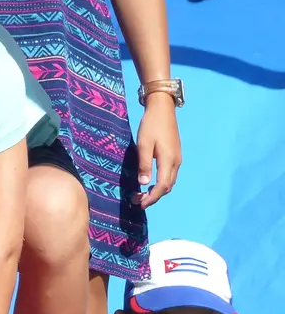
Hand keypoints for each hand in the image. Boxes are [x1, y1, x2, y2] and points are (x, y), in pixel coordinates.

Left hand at [134, 93, 181, 207]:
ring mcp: (177, 159)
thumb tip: (143, 183)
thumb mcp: (143, 144)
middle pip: (167, 187)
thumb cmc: (151, 125)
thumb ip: (144, 164)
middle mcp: (176, 162)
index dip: (151, 198)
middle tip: (136, 201)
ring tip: (141, 194)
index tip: (139, 204)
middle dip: (153, 197)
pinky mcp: (175, 155)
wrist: (163, 109)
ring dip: (157, 191)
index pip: (162, 186)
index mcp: (169, 161)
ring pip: (169, 181)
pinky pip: (169, 174)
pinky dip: (160, 183)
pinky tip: (149, 182)